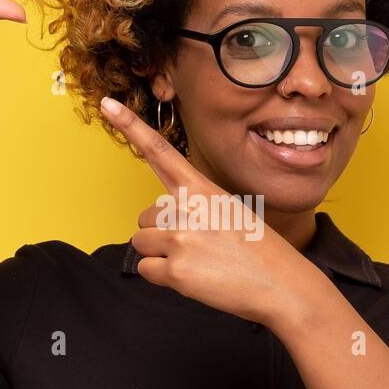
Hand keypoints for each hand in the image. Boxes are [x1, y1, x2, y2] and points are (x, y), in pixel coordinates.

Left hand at [98, 96, 323, 328]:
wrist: (280, 284)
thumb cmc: (257, 250)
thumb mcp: (229, 211)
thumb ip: (193, 207)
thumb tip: (160, 220)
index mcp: (201, 188)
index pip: (160, 151)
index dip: (131, 126)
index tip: (107, 104)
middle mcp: (187, 208)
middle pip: (144, 217)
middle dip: (162, 234)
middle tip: (198, 246)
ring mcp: (180, 238)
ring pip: (141, 243)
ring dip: (160, 255)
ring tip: (197, 262)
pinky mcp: (175, 270)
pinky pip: (146, 269)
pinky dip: (163, 277)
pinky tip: (193, 277)